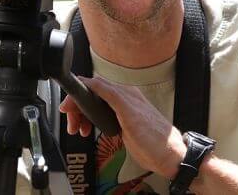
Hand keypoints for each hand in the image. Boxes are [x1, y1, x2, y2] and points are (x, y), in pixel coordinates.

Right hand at [59, 76, 186, 179]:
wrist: (169, 157)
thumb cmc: (154, 139)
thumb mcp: (129, 114)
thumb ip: (111, 94)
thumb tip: (93, 80)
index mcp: (125, 93)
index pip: (95, 85)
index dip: (79, 93)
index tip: (68, 106)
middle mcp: (123, 99)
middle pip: (92, 96)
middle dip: (78, 108)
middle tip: (72, 124)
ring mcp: (123, 111)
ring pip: (95, 107)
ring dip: (84, 117)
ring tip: (80, 130)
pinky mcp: (123, 122)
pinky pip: (101, 116)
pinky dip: (92, 122)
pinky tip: (90, 130)